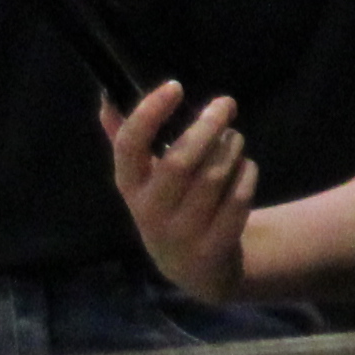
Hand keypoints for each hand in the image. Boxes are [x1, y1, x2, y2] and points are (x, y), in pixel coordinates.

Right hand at [105, 82, 254, 299]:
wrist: (193, 267)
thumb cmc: (168, 205)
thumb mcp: (143, 178)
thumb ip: (126, 138)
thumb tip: (108, 96)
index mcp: (129, 186)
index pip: (129, 146)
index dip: (150, 113)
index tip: (176, 86)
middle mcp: (151, 211)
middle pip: (181, 160)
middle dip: (207, 126)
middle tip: (226, 104)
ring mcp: (183, 233)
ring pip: (214, 176)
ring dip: (231, 147)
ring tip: (234, 137)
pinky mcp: (214, 246)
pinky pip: (239, 198)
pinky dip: (246, 173)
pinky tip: (244, 166)